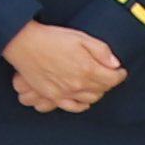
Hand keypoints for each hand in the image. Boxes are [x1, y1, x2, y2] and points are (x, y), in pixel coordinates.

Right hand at [0, 21, 128, 113]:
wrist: (24, 43)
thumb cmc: (51, 38)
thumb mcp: (80, 37)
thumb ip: (101, 51)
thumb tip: (114, 64)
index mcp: (88, 69)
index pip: (113, 79)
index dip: (119, 75)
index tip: (120, 71)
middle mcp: (79, 84)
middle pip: (102, 89)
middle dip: (108, 82)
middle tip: (108, 74)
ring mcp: (66, 92)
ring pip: (90, 99)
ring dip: (97, 92)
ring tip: (96, 84)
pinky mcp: (53, 96)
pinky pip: (73, 107)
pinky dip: (82, 105)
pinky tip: (84, 100)